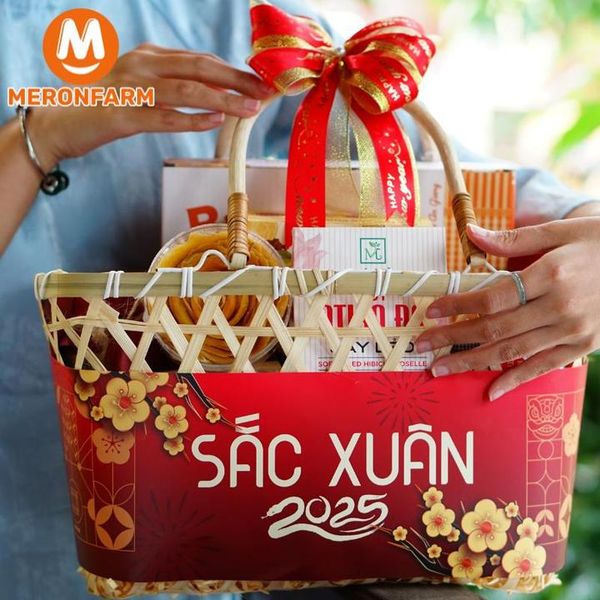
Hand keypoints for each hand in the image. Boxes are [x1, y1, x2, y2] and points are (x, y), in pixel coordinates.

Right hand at [30, 44, 273, 168]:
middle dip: (237, 80)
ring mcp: (132, 88)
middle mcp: (143, 65)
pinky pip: (164, 116)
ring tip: (249, 109)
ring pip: (187, 91)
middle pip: (200, 68)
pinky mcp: (122, 114)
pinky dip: (192, 119)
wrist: (59, 121)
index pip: (201, 59)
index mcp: (150, 56)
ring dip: (223, 100)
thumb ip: (175, 85)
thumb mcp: (142, 86)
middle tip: (264, 93)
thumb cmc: (105, 106)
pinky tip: (214, 123)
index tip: (260, 82)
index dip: (233, 71)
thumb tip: (217, 94)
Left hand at [415, 217, 599, 399]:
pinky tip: (489, 391)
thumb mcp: (561, 232)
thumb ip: (513, 240)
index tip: (431, 311)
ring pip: (512, 351)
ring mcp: (573, 331)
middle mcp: (560, 307)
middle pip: (495, 328)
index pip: (493, 297)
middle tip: (422, 345)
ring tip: (441, 368)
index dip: (458, 305)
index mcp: (551, 275)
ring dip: (472, 361)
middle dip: (453, 337)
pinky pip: (542, 367)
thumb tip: (471, 233)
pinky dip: (515, 380)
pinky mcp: (583, 347)